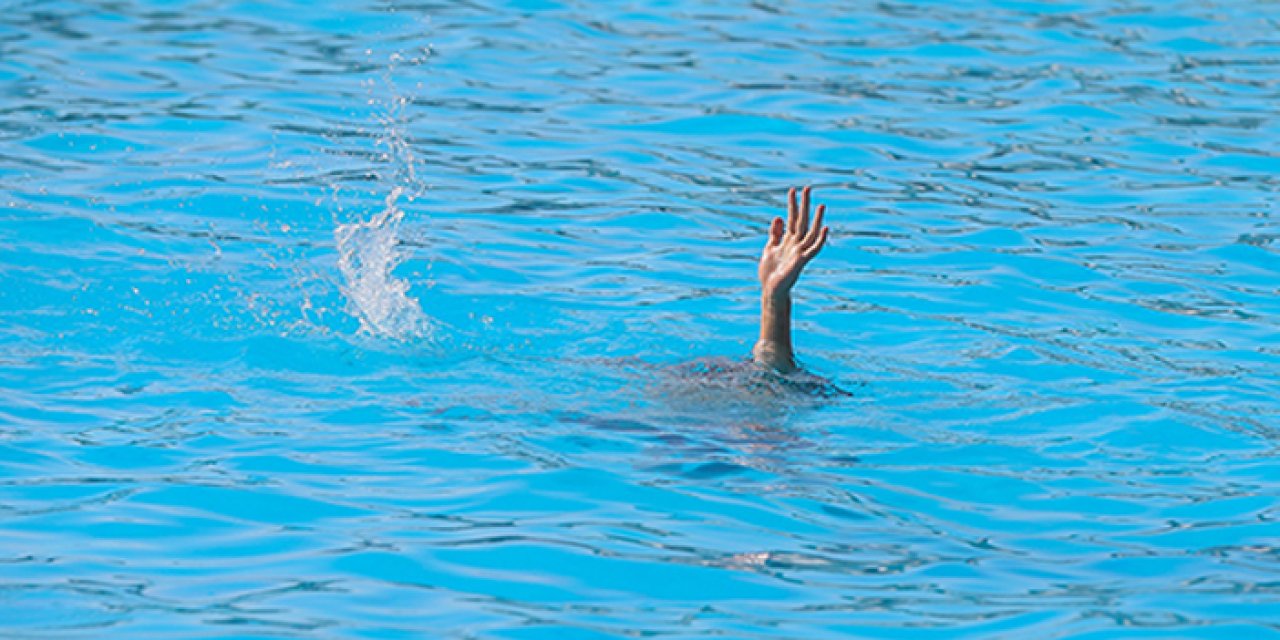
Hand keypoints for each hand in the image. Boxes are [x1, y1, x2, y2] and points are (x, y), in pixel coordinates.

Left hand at [759, 186, 828, 300]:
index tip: (793, 190)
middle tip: (808, 187)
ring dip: (816, 219)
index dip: (792, 204)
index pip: (792, 218)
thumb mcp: (769, 248)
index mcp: (787, 240)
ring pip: (811, 232)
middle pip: (802, 220)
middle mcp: (796, 243)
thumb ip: (775, 234)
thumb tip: (779, 217)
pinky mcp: (801, 261)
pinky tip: (824, 228)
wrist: (770, 290)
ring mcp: (800, 252)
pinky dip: (820, 239)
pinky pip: (814, 249)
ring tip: (821, 205)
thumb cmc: (770, 272)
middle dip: (804, 205)